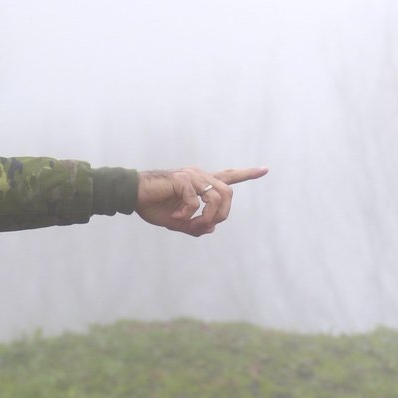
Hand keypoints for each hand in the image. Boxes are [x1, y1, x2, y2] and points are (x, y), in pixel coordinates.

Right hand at [135, 166, 267, 235]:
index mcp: (199, 183)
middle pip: (228, 193)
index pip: (228, 176)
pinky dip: (188, 215)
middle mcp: (199, 175)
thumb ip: (194, 226)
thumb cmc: (151, 205)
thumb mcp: (176, 222)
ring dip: (207, 217)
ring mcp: (191, 176)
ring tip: (190, 225)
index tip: (265, 169)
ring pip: (217, 198)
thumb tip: (211, 228)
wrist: (132, 195)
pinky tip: (176, 218)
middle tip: (205, 225)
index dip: (247, 173)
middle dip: (222, 213)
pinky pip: (195, 201)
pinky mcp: (182, 179)